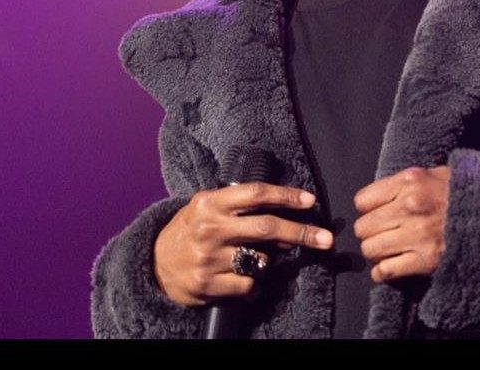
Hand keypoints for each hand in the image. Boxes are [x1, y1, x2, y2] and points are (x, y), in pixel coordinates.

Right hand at [153, 183, 333, 305]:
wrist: (153, 264)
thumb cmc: (190, 229)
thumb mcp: (208, 207)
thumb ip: (240, 207)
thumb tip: (287, 215)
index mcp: (211, 203)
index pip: (256, 194)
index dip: (286, 196)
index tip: (310, 200)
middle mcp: (210, 228)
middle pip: (266, 227)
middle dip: (301, 232)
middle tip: (326, 239)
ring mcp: (209, 258)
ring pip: (260, 259)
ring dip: (269, 260)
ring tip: (254, 256)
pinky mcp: (208, 285)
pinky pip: (249, 284)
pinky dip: (254, 283)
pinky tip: (242, 277)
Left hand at [353, 165, 450, 283]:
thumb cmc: (461, 192)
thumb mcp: (433, 174)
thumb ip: (404, 183)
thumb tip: (377, 197)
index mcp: (409, 182)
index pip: (363, 200)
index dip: (367, 208)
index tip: (375, 212)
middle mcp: (409, 207)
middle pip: (364, 227)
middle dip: (369, 232)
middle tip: (379, 233)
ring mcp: (416, 235)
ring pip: (371, 249)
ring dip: (375, 252)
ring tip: (385, 249)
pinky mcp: (425, 260)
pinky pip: (386, 271)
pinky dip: (382, 272)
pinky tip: (388, 267)